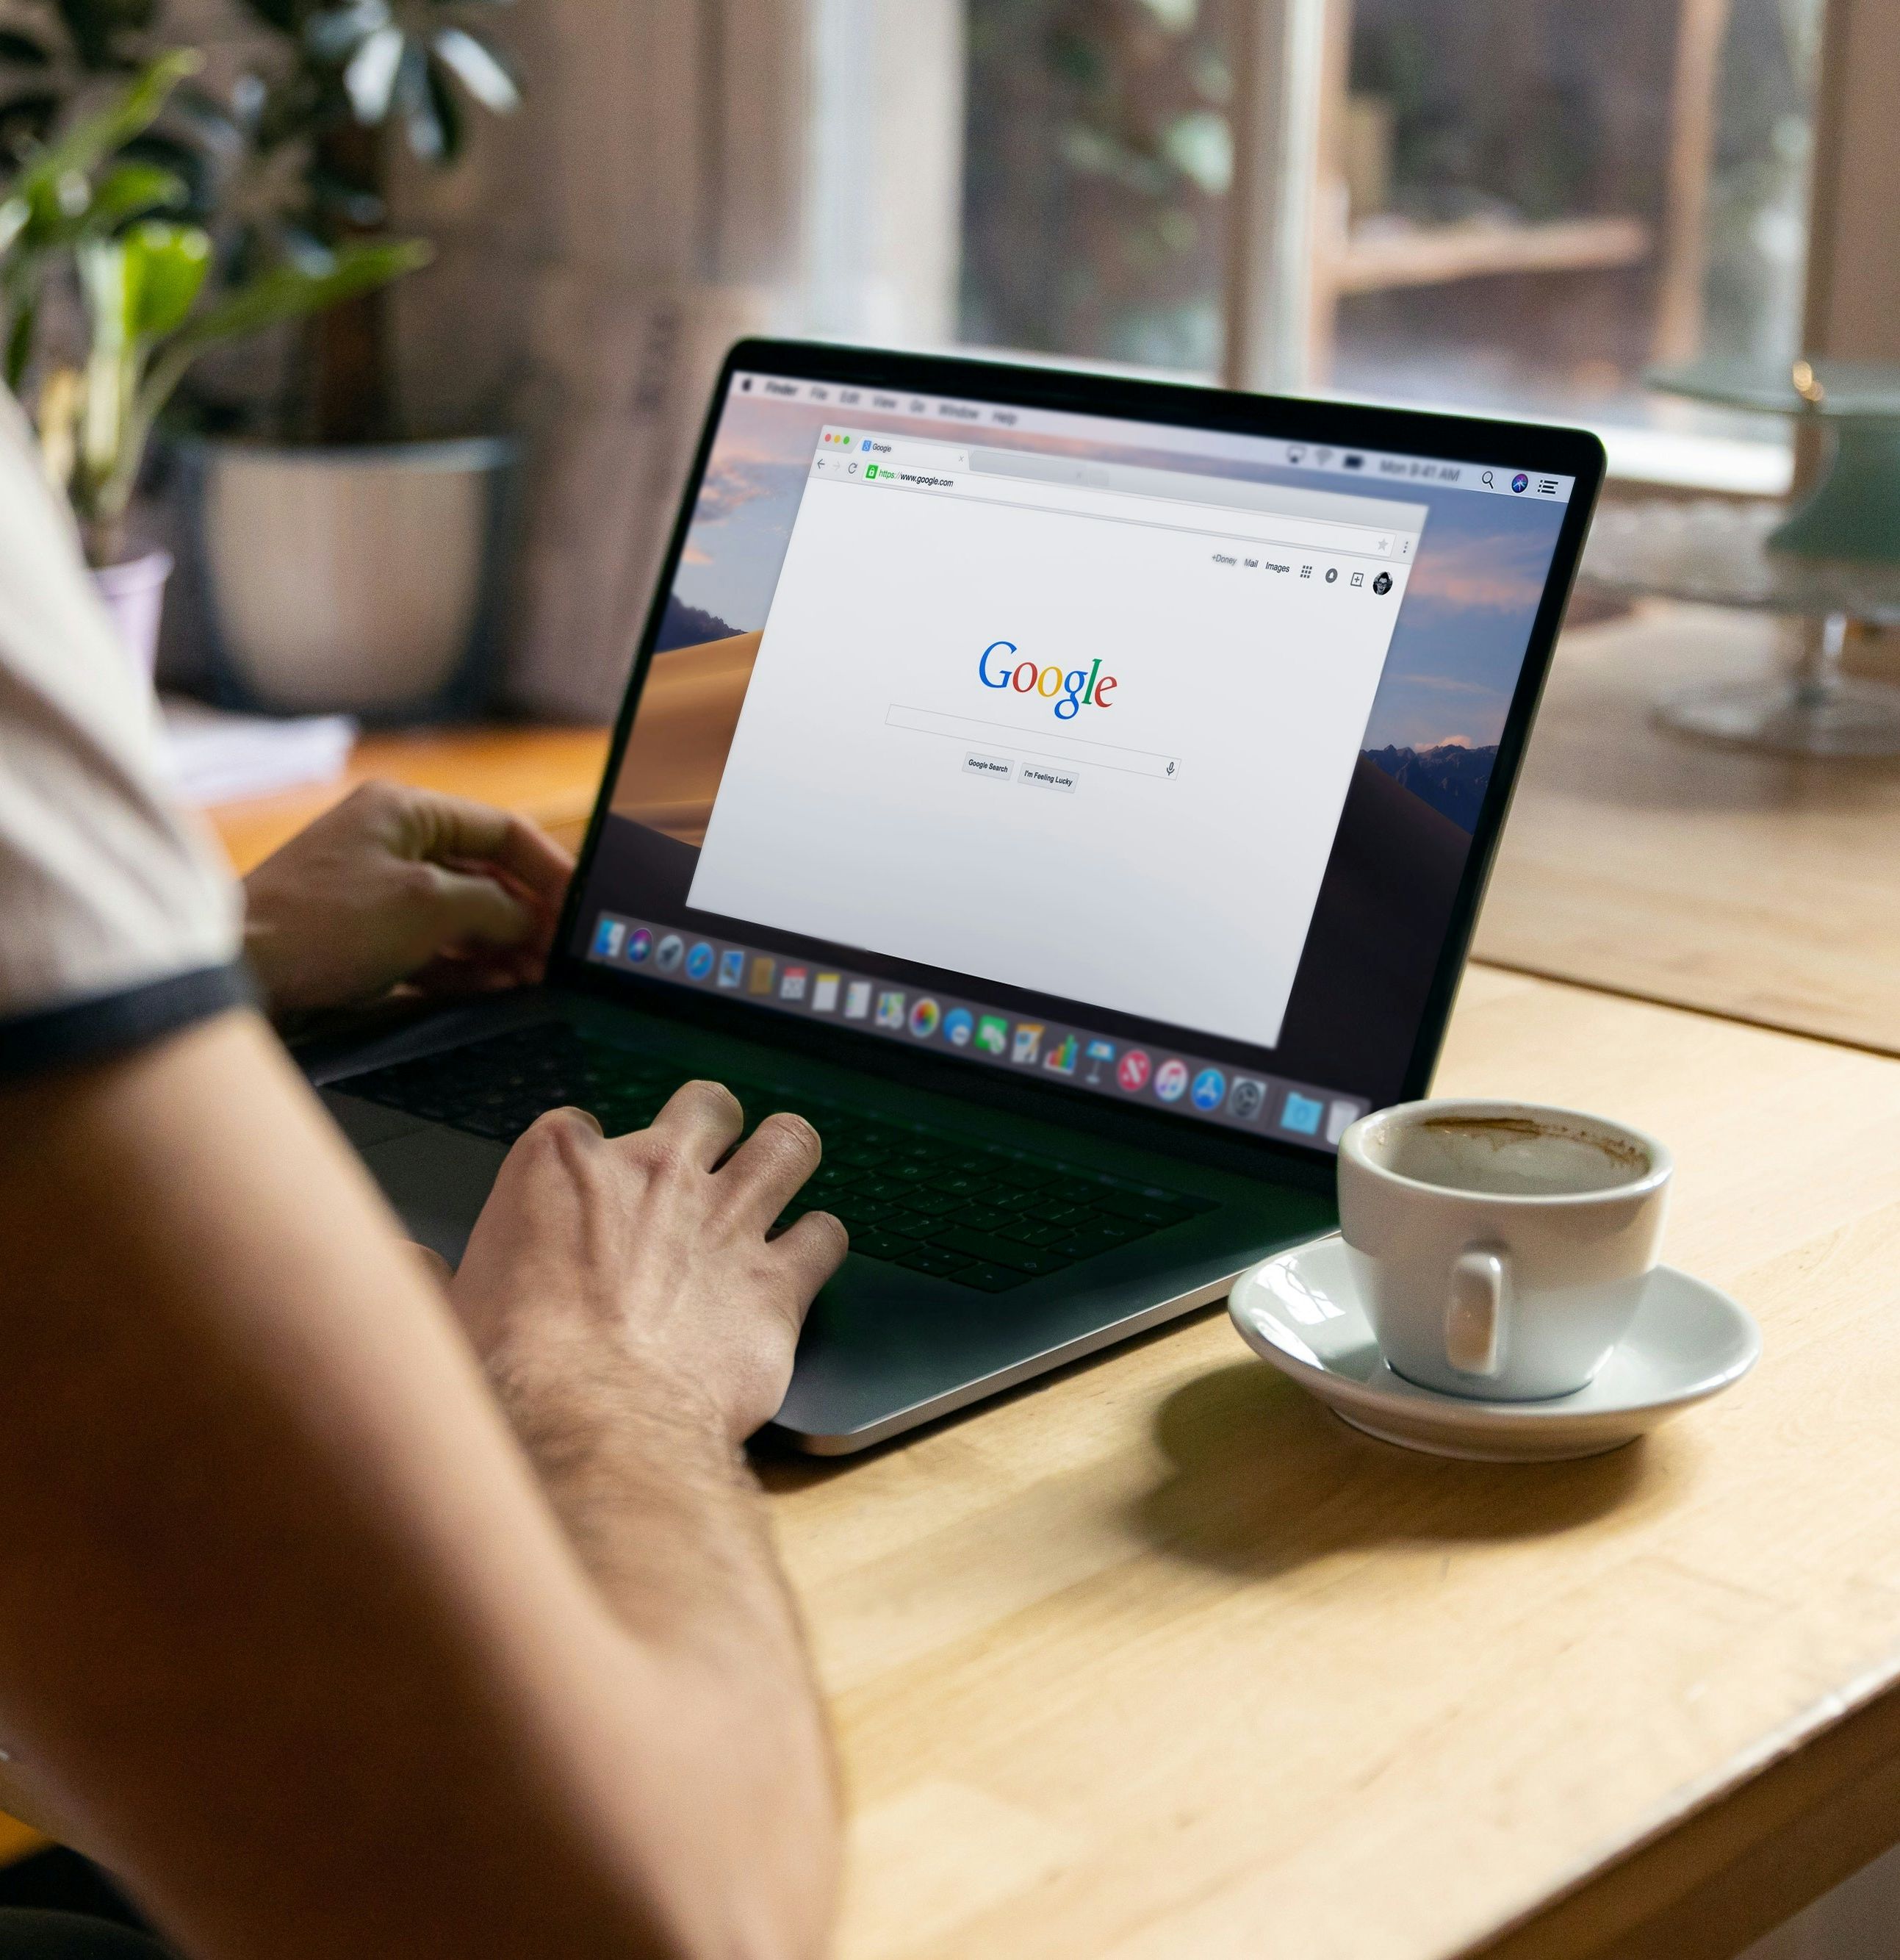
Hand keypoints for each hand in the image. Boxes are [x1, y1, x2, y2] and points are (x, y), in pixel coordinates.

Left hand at [242, 782, 573, 1016]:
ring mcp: (377, 890)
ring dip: (502, 946)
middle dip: (527, 916)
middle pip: (485, 874)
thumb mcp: (428, 906)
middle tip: (562, 955)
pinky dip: (466, 966)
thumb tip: (531, 921)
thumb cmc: (323, 924)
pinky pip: (433, 945)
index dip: (550, 868)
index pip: (502, 830)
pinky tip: (498, 987)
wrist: (238, 971)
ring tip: (536, 978)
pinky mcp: (364, 935)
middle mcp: (392, 842)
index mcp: (406, 811)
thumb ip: (494, 907)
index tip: (580, 908)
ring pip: (461, 915)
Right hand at [450, 1082, 848, 1448]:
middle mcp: (655, 1173)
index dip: (591, 1161)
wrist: (589, 1426)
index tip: (589, 1197)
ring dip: (787, 1156)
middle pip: (706, 1107)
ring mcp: (726, 1219)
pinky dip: (820, 1244)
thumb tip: (400, 1264)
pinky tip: (807, 1259)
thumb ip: (426, 1275)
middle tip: (707, 1161)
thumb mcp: (443, 1312)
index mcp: (562, 1165)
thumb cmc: (510, 1374)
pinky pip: (826, 1235)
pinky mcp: (779, 1281)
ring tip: (783, 1174)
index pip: (583, 1125)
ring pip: (788, 1144)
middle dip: (712, 1127)